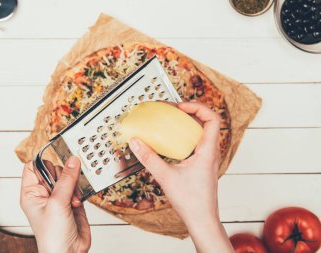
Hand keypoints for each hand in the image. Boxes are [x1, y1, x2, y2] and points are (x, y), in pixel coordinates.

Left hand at [20, 157, 90, 252]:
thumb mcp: (57, 203)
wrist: (69, 252)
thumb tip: (72, 161)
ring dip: (73, 185)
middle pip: (54, 169)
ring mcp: (59, 197)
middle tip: (64, 188)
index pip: (33, 167)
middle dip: (63, 176)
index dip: (42, 163)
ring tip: (72, 199)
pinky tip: (77, 202)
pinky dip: (80, 191)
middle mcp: (44, 194)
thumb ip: (66, 180)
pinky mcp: (72, 201)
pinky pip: (77, 186)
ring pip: (67, 177)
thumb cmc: (52, 236)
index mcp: (31, 193)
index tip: (54, 164)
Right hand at [129, 101, 233, 252]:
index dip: (198, 107)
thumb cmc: (192, 202)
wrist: (201, 220)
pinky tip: (170, 142)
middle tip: (171, 110)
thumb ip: (149, 158)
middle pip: (206, 122)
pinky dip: (184, 136)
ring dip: (187, 124)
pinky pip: (195, 143)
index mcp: (208, 151)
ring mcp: (207, 158)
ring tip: (170, 121)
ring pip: (201, 132)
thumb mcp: (166, 177)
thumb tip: (136, 142)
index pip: (213, 118)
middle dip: (189, 112)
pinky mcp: (201, 164)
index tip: (181, 106)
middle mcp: (210, 152)